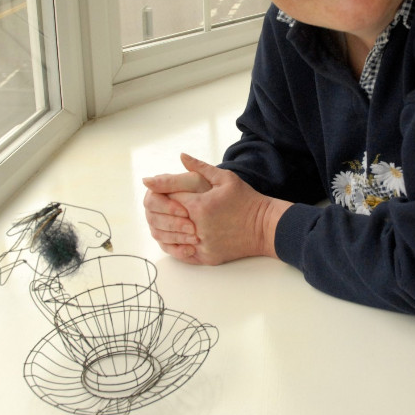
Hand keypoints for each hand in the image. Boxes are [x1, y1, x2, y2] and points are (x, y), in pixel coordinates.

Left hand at [144, 154, 291, 264]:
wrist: (265, 226)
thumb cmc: (246, 199)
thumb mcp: (225, 178)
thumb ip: (200, 168)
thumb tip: (181, 157)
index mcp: (200, 206)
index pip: (170, 196)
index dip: (160, 189)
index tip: (149, 184)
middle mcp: (198, 227)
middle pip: (167, 219)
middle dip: (159, 210)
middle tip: (152, 203)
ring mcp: (203, 244)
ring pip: (173, 239)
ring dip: (164, 230)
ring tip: (159, 221)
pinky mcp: (208, 257)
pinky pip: (184, 254)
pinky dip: (177, 247)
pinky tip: (175, 238)